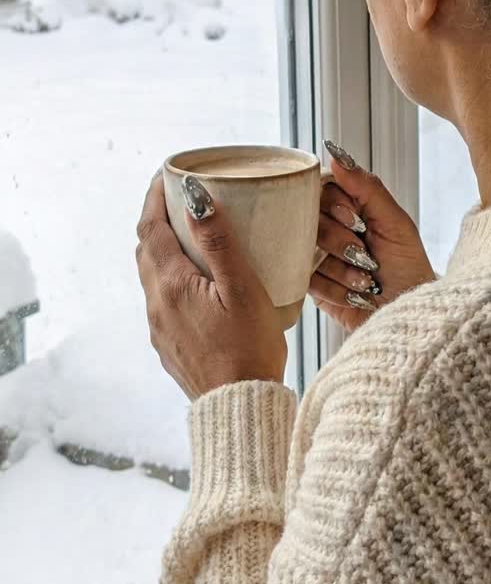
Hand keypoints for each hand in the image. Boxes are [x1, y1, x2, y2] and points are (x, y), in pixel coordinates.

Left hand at [136, 175, 287, 398]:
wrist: (241, 407)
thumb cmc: (250, 350)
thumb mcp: (243, 288)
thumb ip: (218, 242)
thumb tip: (195, 200)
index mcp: (171, 285)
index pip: (150, 228)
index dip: (155, 197)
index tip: (166, 175)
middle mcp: (157, 305)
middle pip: (146, 249)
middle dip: (158, 219)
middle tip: (182, 199)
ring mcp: (160, 327)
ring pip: (152, 275)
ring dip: (164, 249)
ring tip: (192, 235)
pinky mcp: (169, 345)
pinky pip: (162, 300)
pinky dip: (172, 277)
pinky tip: (198, 282)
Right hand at [310, 141, 435, 330]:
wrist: (409, 311)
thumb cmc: (408, 266)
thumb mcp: (396, 222)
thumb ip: (367, 187)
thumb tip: (336, 155)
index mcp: (349, 207)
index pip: (321, 188)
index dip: (336, 205)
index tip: (358, 220)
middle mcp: (329, 228)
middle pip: (310, 218)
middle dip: (341, 240)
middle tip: (365, 254)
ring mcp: (317, 256)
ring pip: (307, 250)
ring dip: (343, 269)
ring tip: (366, 279)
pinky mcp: (311, 285)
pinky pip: (307, 279)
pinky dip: (336, 289)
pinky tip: (354, 294)